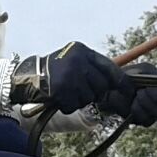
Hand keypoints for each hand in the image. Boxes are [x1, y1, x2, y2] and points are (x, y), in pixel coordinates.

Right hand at [10, 41, 133, 113]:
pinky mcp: (62, 89)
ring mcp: (70, 75)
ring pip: (89, 97)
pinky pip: (75, 105)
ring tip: (67, 92)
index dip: (120, 81)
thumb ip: (92, 68)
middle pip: (101, 85)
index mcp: (82, 51)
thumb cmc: (54, 71)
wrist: (28, 76)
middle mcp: (78, 60)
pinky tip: (60, 98)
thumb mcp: (74, 60)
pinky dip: (68, 105)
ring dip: (80, 99)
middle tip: (81, 91)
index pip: (109, 67)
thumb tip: (116, 83)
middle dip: (94, 92)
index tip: (128, 90)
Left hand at [97, 63, 156, 125]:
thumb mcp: (142, 70)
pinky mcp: (146, 121)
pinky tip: (131, 104)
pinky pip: (146, 119)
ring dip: (144, 102)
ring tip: (135, 95)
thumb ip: (154, 76)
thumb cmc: (129, 76)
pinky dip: (137, 110)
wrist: (110, 88)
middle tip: (143, 90)